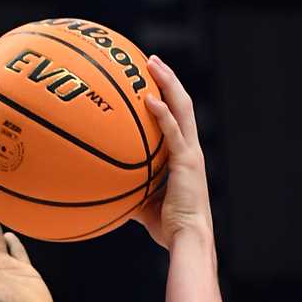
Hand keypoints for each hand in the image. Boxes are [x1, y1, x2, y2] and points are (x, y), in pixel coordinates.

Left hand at [136, 57, 212, 251]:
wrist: (188, 239)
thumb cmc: (170, 230)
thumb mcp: (146, 207)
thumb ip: (132, 194)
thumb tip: (109, 193)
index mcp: (185, 158)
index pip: (179, 119)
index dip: (168, 98)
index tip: (152, 82)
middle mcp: (191, 150)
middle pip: (182, 104)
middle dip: (168, 80)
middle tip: (151, 61)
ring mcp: (191, 153)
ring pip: (182, 108)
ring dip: (167, 83)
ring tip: (152, 64)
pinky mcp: (187, 161)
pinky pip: (173, 131)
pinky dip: (162, 113)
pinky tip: (148, 97)